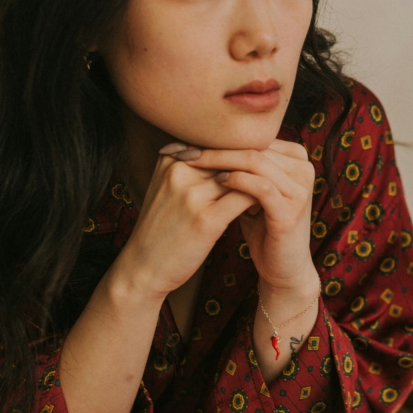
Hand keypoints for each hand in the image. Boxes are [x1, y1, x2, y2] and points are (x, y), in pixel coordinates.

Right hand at [112, 147, 260, 302]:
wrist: (143, 267)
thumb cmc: (162, 226)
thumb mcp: (168, 187)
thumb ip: (192, 166)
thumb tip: (230, 149)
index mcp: (171, 159)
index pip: (218, 145)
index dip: (239, 154)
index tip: (255, 166)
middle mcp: (179, 171)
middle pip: (231, 157)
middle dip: (251, 167)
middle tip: (269, 178)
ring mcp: (191, 195)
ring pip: (241, 175)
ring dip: (259, 183)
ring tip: (267, 194)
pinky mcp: (205, 219)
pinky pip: (244, 197)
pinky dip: (258, 200)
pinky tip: (262, 208)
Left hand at [173, 139, 316, 291]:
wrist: (283, 268)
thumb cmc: (263, 227)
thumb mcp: (252, 191)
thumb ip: (241, 167)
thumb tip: (202, 141)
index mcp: (296, 158)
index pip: (254, 138)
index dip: (220, 137)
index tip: (186, 141)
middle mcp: (303, 168)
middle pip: (254, 146)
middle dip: (216, 147)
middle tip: (184, 149)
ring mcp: (300, 188)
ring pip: (256, 162)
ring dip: (220, 160)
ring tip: (193, 163)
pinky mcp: (292, 209)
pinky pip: (260, 187)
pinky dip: (236, 181)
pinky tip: (217, 181)